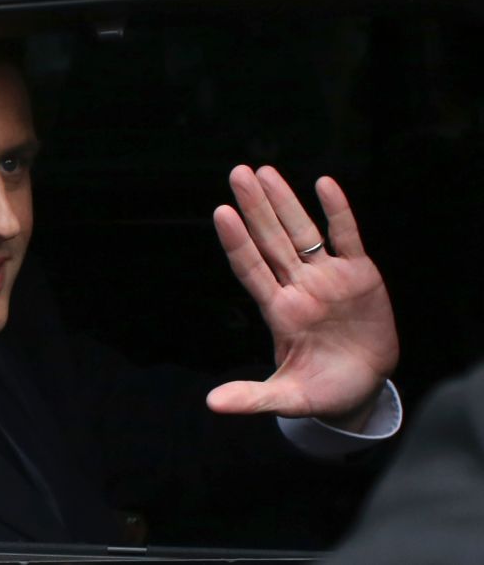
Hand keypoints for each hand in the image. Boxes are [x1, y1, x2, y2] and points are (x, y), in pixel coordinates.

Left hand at [206, 165, 397, 430]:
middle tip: (238, 173)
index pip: (251, 268)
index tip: (221, 212)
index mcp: (278, 310)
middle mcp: (298, 287)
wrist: (364, 387)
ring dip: (285, 202)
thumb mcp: (287, 397)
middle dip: (256, 207)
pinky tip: (324, 185)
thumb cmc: (322, 391)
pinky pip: (347, 237)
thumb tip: (212, 404)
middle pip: (271, 240)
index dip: (237, 242)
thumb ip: (252, 397)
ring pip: (303, 232)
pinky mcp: (360, 275)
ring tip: (265, 172)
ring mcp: (327, 278)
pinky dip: (338, 213)